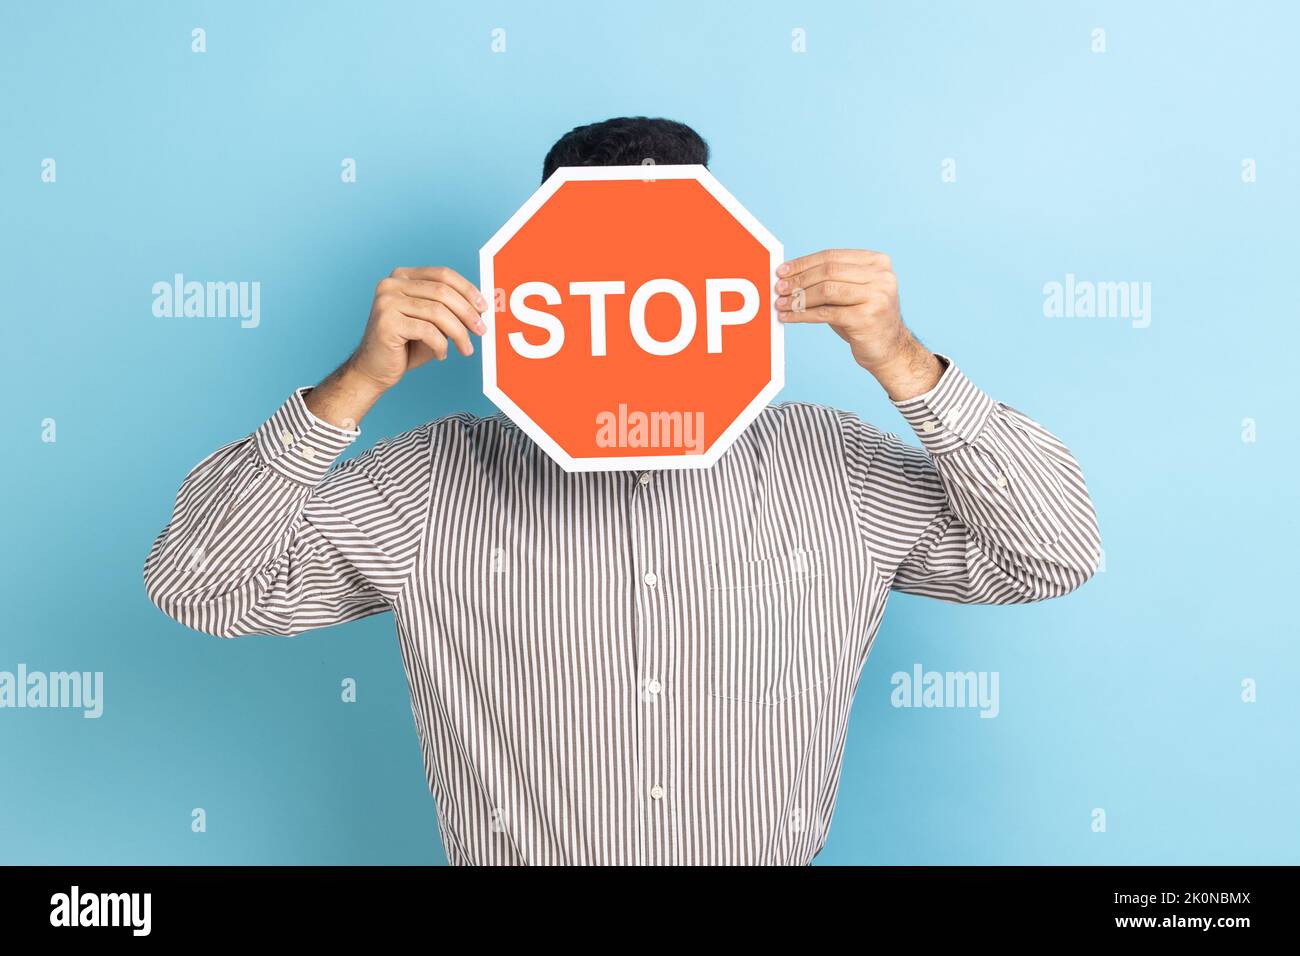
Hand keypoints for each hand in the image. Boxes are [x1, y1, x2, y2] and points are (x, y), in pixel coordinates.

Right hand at [350, 266, 486, 390]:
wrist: (373, 370)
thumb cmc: (406, 347)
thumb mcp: (432, 323)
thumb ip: (451, 310)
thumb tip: (481, 308)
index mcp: (402, 277)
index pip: (443, 274)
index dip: (468, 289)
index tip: (484, 307)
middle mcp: (391, 284)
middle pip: (443, 292)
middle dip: (468, 313)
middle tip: (482, 331)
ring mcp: (386, 302)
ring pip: (438, 312)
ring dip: (459, 333)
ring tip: (467, 349)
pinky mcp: (386, 322)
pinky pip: (428, 331)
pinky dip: (441, 345)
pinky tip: (441, 354)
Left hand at [774, 248, 942, 399]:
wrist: (890, 349)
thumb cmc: (864, 318)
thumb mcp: (851, 292)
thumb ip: (830, 279)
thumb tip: (789, 275)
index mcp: (878, 262)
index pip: (832, 256)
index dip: (804, 263)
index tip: (782, 270)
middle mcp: (881, 276)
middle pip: (828, 271)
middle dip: (799, 280)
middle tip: (779, 288)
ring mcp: (877, 296)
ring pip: (826, 290)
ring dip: (799, 297)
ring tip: (781, 303)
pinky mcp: (867, 318)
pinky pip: (826, 313)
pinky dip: (803, 315)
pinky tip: (789, 317)